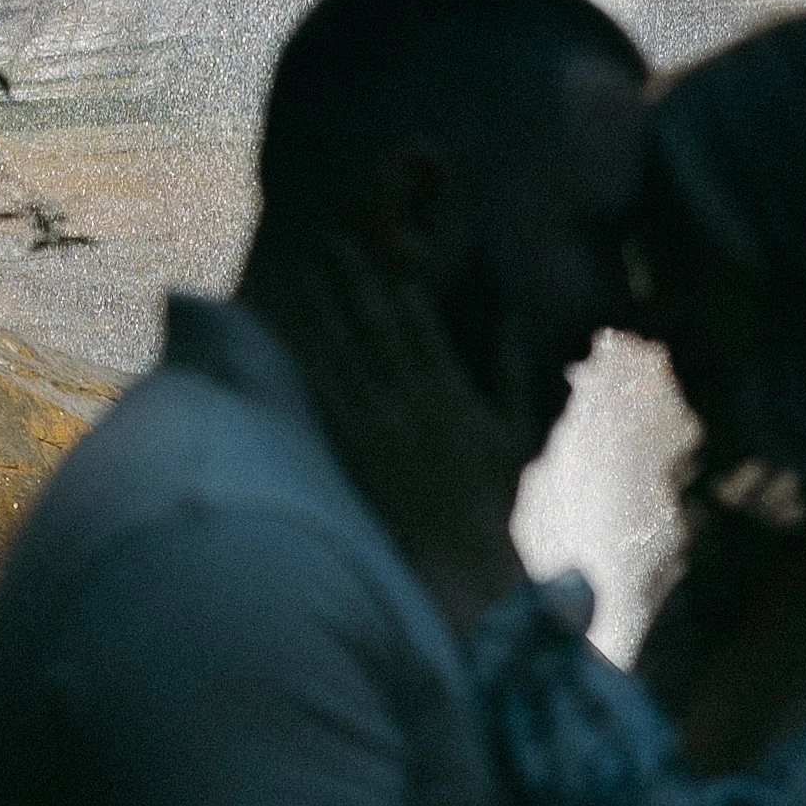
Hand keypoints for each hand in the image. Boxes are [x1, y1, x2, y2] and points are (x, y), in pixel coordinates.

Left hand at [287, 241, 526, 630]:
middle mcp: (410, 402)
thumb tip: (512, 319)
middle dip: (353, 282)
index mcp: (450, 392)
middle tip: (331, 242)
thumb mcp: (512, 432)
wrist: (460, 562)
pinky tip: (292, 342)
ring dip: (324, 314)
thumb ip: (512, 373)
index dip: (394, 282)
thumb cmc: (490, 501)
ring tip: (305, 277)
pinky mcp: (352, 456)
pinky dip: (309, 369)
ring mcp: (377, 428)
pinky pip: (326, 404)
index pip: (418, 324)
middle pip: (374, 328)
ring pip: (344, 357)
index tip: (379, 246)